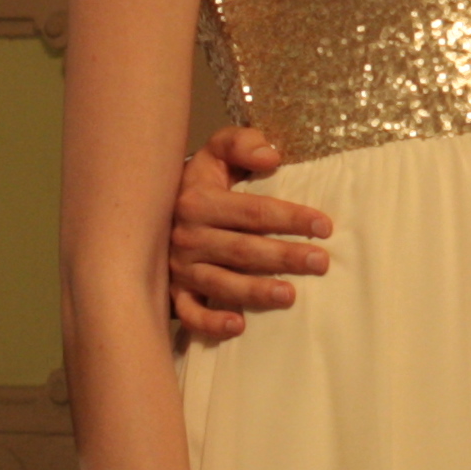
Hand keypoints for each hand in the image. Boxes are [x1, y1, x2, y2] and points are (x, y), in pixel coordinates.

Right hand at [167, 125, 329, 342]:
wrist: (146, 212)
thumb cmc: (197, 183)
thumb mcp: (214, 153)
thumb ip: (241, 143)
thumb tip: (271, 156)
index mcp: (198, 200)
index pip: (253, 211)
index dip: (290, 217)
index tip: (324, 225)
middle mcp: (187, 236)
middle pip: (243, 250)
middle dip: (284, 256)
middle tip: (321, 262)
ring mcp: (179, 268)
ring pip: (221, 283)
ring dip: (256, 292)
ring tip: (290, 295)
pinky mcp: (174, 293)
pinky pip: (189, 313)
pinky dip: (211, 323)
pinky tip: (238, 325)